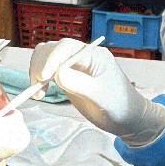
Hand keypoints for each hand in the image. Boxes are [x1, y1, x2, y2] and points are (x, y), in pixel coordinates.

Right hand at [29, 42, 164, 144]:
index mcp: (93, 55)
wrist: (128, 118)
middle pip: (51, 50)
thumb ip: (81, 84)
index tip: (43, 78)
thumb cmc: (120, 106)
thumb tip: (57, 74)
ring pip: (46, 58)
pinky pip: (47, 71)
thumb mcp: (102, 97)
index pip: (66, 47)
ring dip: (37, 72)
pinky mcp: (67, 77)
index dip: (51, 59)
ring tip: (39, 93)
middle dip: (40, 66)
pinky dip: (39, 80)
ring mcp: (73, 66)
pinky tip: (41, 93)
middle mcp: (81, 56)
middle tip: (38, 88)